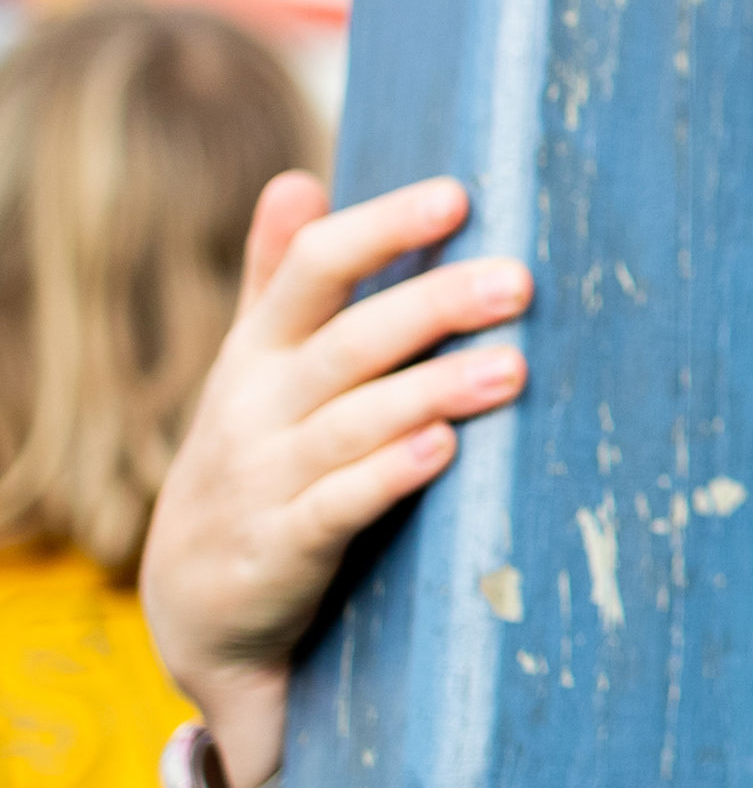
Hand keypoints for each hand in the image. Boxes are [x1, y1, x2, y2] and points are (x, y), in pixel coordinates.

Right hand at [141, 171, 529, 787]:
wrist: (197, 608)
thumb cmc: (252, 461)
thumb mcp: (251, 367)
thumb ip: (276, 280)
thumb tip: (297, 179)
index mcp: (258, 352)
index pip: (313, 268)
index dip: (380, 227)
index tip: (458, 194)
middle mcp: (256, 407)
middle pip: (349, 341)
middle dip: (432, 305)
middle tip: (519, 280)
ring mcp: (264, 480)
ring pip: (354, 422)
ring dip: (433, 391)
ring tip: (512, 368)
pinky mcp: (281, 551)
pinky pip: (337, 508)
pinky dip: (388, 476)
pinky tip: (444, 450)